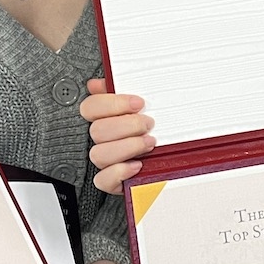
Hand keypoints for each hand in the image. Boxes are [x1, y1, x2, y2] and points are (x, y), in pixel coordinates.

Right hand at [81, 79, 155, 194]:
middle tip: (149, 123)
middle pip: (97, 130)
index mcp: (104, 118)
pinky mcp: (113, 182)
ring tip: (149, 142)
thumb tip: (101, 82)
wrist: (172, 158)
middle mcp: (102, 139)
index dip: (113, 104)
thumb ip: (123, 88)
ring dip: (127, 147)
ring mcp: (106, 161)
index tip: (138, 103)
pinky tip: (137, 164)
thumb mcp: (144, 104)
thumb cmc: (155, 128)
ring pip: (99, 154)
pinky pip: (103, 180)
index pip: (90, 107)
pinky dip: (120, 172)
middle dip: (128, 125)